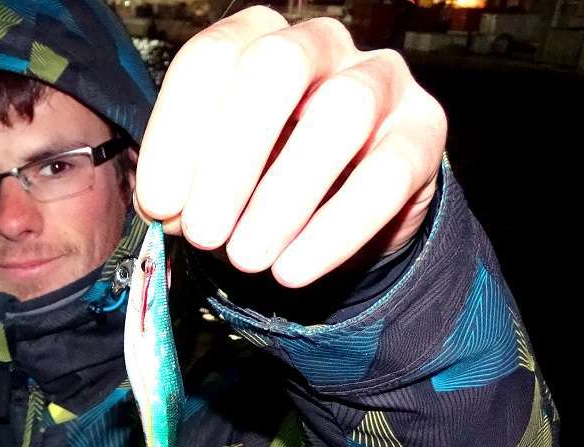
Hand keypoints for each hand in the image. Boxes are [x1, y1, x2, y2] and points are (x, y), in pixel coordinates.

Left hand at [134, 9, 446, 287]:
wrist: (346, 214)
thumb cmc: (264, 183)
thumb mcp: (215, 181)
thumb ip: (187, 187)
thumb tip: (165, 210)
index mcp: (255, 40)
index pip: (210, 59)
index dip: (177, 133)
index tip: (159, 205)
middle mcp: (318, 44)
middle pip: (275, 68)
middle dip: (231, 156)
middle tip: (203, 233)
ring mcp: (379, 79)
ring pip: (341, 113)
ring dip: (284, 195)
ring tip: (246, 258)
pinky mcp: (424, 131)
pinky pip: (387, 174)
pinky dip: (336, 230)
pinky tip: (293, 269)